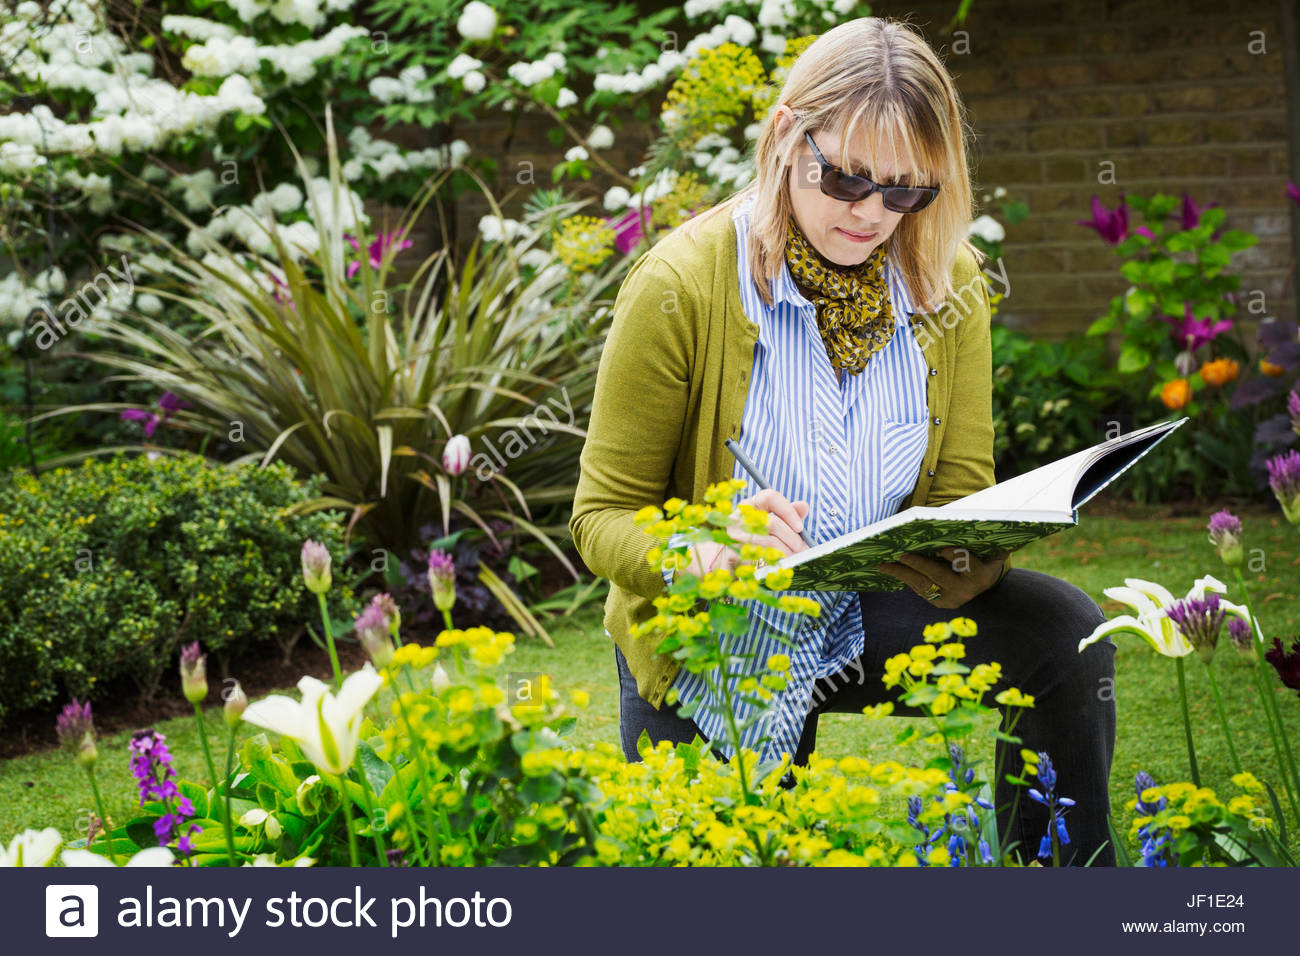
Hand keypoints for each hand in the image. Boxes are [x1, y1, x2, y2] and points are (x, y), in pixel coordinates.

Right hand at [682, 489, 809, 576]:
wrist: (728, 560)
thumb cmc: (755, 540)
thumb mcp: (772, 524)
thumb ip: (788, 514)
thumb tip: (804, 506)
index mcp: (750, 505)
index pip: (769, 496)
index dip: (787, 510)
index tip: (800, 526)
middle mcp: (739, 517)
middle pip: (772, 523)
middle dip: (792, 538)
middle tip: (803, 549)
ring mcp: (734, 536)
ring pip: (769, 543)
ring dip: (787, 553)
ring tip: (796, 558)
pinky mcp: (733, 555)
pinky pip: (762, 559)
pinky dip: (776, 563)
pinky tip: (782, 565)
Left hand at [876, 546, 1008, 609]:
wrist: (983, 580)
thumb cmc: (985, 555)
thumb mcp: (993, 549)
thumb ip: (996, 540)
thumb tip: (1002, 519)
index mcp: (982, 576)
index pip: (970, 567)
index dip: (958, 558)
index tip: (945, 548)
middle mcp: (966, 591)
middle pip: (940, 576)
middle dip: (920, 565)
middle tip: (902, 554)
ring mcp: (950, 599)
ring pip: (924, 586)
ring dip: (902, 574)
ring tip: (884, 564)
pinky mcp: (938, 602)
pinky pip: (919, 589)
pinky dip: (903, 578)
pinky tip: (889, 568)